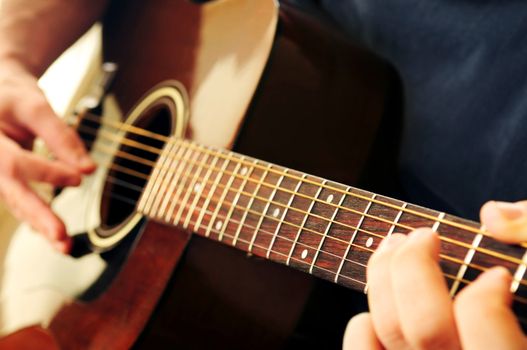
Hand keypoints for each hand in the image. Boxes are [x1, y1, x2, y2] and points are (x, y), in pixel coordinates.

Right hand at [0, 59, 94, 252]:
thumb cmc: (11, 96)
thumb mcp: (35, 106)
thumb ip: (61, 136)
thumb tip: (89, 169)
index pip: (15, 164)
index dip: (48, 173)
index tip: (78, 177)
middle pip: (11, 192)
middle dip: (38, 216)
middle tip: (61, 237)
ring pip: (16, 203)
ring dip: (41, 225)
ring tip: (64, 246)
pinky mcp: (6, 182)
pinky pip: (21, 202)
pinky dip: (38, 218)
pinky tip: (54, 235)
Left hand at [343, 200, 526, 348]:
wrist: (492, 342)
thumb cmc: (520, 305)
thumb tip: (493, 215)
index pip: (482, 326)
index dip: (486, 296)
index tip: (496, 276)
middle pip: (424, 324)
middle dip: (415, 265)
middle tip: (424, 236)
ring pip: (388, 331)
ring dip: (382, 281)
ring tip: (394, 247)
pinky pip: (363, 346)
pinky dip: (364, 321)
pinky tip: (384, 299)